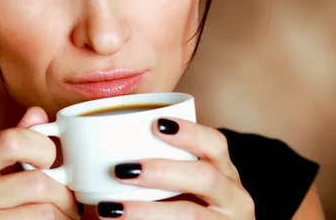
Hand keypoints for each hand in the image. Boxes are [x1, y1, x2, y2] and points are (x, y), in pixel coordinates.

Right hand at [0, 107, 80, 218]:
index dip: (44, 148)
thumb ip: (12, 143)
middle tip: (68, 199)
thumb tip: (37, 114)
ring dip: (63, 214)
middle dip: (62, 192)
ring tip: (62, 215)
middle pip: (36, 183)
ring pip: (43, 212)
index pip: (12, 141)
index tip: (51, 162)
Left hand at [94, 118, 254, 218]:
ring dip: (147, 212)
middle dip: (161, 172)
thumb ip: (163, 163)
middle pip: (205, 178)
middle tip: (122, 170)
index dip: (189, 132)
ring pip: (191, 216)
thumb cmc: (187, 205)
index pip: (216, 144)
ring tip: (110, 209)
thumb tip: (102, 141)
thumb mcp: (187, 184)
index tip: (156, 124)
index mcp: (225, 172)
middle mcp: (234, 197)